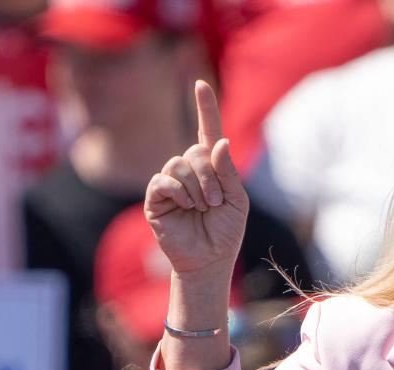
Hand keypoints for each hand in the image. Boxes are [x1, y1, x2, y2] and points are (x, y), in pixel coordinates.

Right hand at [144, 81, 248, 275]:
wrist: (210, 260)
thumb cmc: (226, 231)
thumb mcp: (237, 200)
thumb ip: (229, 172)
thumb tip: (219, 142)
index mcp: (212, 168)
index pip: (207, 131)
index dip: (205, 108)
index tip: (200, 84)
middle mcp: (189, 171)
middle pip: (195, 151)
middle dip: (210, 177)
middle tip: (216, 202)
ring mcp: (171, 183)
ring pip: (178, 164)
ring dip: (197, 188)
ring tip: (203, 208)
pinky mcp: (156, 198)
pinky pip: (162, 181)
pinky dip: (178, 192)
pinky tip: (186, 207)